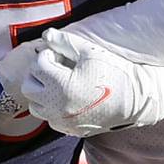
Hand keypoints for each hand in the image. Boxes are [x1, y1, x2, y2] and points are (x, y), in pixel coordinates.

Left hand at [21, 28, 163, 137]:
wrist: (135, 99)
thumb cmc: (113, 71)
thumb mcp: (90, 52)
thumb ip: (65, 42)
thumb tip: (46, 34)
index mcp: (60, 84)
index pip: (37, 66)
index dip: (46, 56)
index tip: (58, 55)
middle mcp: (57, 105)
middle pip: (29, 87)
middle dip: (38, 75)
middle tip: (54, 68)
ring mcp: (62, 120)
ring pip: (36, 106)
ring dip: (41, 93)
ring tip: (58, 83)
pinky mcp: (69, 129)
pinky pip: (50, 119)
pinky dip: (52, 108)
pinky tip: (67, 98)